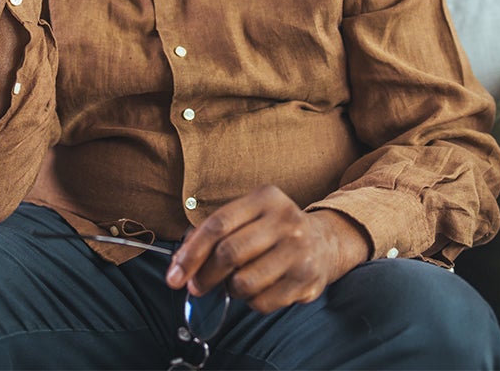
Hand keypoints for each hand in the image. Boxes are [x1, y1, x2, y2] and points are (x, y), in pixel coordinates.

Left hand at [165, 185, 370, 313]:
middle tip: (196, 287)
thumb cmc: (273, 230)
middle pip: (229, 253)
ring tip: (236, 282)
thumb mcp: (248, 217)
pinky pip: (262, 302)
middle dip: (204, 276)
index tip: (175, 275)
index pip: (218, 225)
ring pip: (244, 282)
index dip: (191, 253)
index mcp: (265, 198)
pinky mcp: (306, 279)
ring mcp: (298, 250)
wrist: (325, 242)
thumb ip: (213, 233)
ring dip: (231, 289)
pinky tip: (258, 289)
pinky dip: (251, 302)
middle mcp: (285, 220)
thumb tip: (180, 264)